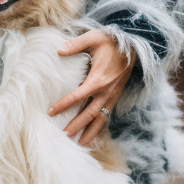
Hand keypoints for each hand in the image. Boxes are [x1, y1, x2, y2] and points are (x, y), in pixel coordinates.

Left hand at [48, 30, 132, 146]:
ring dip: (90, 132)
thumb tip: (59, 50)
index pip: (78, 96)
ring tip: (79, 144)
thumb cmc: (110, 42)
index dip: (63, 105)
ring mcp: (112, 96)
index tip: (51, 112)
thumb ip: (76, 44)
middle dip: (76, 126)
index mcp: (98, 80)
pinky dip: (98, 126)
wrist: (133, 46)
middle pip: (89, 114)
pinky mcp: (114, 97)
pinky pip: (106, 115)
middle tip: (63, 136)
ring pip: (100, 119)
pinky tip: (90, 134)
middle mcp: (106, 92)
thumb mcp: (93, 38)